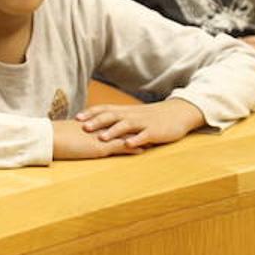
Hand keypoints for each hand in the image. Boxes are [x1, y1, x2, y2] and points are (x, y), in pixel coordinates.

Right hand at [51, 119, 141, 159]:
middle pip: (123, 125)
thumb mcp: (67, 134)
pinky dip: (133, 148)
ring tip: (153, 139)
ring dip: (140, 137)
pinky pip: (121, 147)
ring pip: (125, 135)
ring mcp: (101, 137)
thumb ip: (74, 134)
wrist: (48, 138)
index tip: (135, 122)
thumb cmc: (53, 137)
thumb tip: (72, 136)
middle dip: (137, 126)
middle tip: (150, 126)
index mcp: (92, 124)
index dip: (124, 122)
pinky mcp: (101, 147)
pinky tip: (143, 150)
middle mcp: (99, 128)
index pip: (112, 121)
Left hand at [74, 98, 205, 151]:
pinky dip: (136, 140)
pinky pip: (145, 135)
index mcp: (125, 111)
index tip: (76, 117)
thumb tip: (96, 125)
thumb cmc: (151, 116)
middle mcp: (132, 115)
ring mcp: (144, 123)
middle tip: (83, 127)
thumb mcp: (133, 115)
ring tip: (101, 137)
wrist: (178, 113)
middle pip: (112, 116)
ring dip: (113, 131)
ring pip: (126, 125)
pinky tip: (128, 145)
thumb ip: (117, 119)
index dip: (91, 113)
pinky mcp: (155, 131)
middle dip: (97, 121)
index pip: (104, 109)